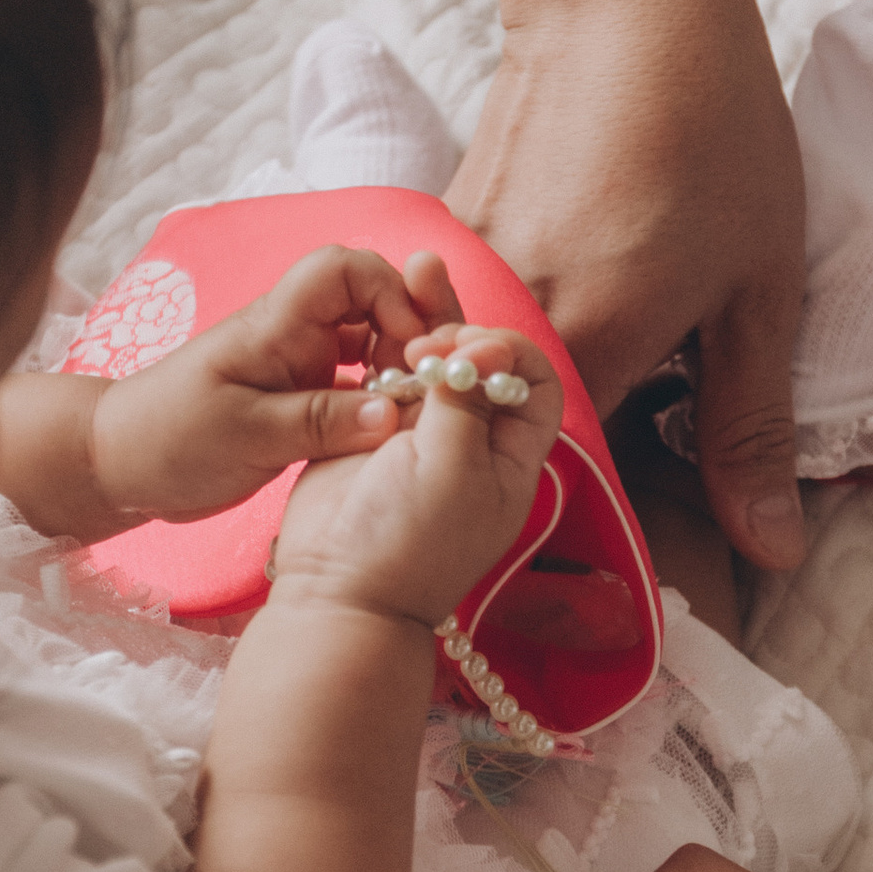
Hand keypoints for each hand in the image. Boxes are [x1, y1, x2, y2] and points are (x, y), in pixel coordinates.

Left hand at [91, 245, 464, 520]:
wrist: (118, 461)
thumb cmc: (167, 437)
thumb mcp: (244, 434)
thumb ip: (320, 422)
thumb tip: (394, 414)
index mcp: (277, 324)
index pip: (346, 269)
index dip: (390, 294)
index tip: (410, 348)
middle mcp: (296, 334)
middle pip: (373, 300)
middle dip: (410, 331)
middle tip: (427, 386)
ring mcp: (301, 364)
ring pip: (371, 343)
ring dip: (399, 367)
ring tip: (415, 412)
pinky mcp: (303, 398)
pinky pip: (358, 384)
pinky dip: (382, 398)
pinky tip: (392, 430)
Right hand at [267, 321, 561, 626]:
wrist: (338, 589)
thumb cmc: (409, 544)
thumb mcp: (454, 468)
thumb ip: (467, 401)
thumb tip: (479, 346)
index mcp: (509, 456)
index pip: (534, 383)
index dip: (510, 354)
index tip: (474, 350)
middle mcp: (471, 439)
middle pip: (481, 363)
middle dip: (462, 331)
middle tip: (429, 338)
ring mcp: (420, 432)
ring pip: (432, 361)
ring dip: (424, 322)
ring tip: (411, 282)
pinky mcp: (372, 427)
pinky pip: (385, 373)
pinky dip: (384, 344)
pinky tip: (378, 320)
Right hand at [449, 0, 807, 576]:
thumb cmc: (712, 132)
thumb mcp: (760, 292)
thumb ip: (751, 430)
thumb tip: (771, 552)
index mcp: (582, 352)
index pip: (572, 494)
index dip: (610, 528)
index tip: (650, 541)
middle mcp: (497, 327)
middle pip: (519, 445)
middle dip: (574, 468)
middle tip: (643, 446)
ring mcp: (459, 280)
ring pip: (488, 384)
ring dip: (540, 397)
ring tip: (614, 357)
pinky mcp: (447, 241)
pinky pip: (472, 325)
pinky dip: (515, 338)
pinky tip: (573, 298)